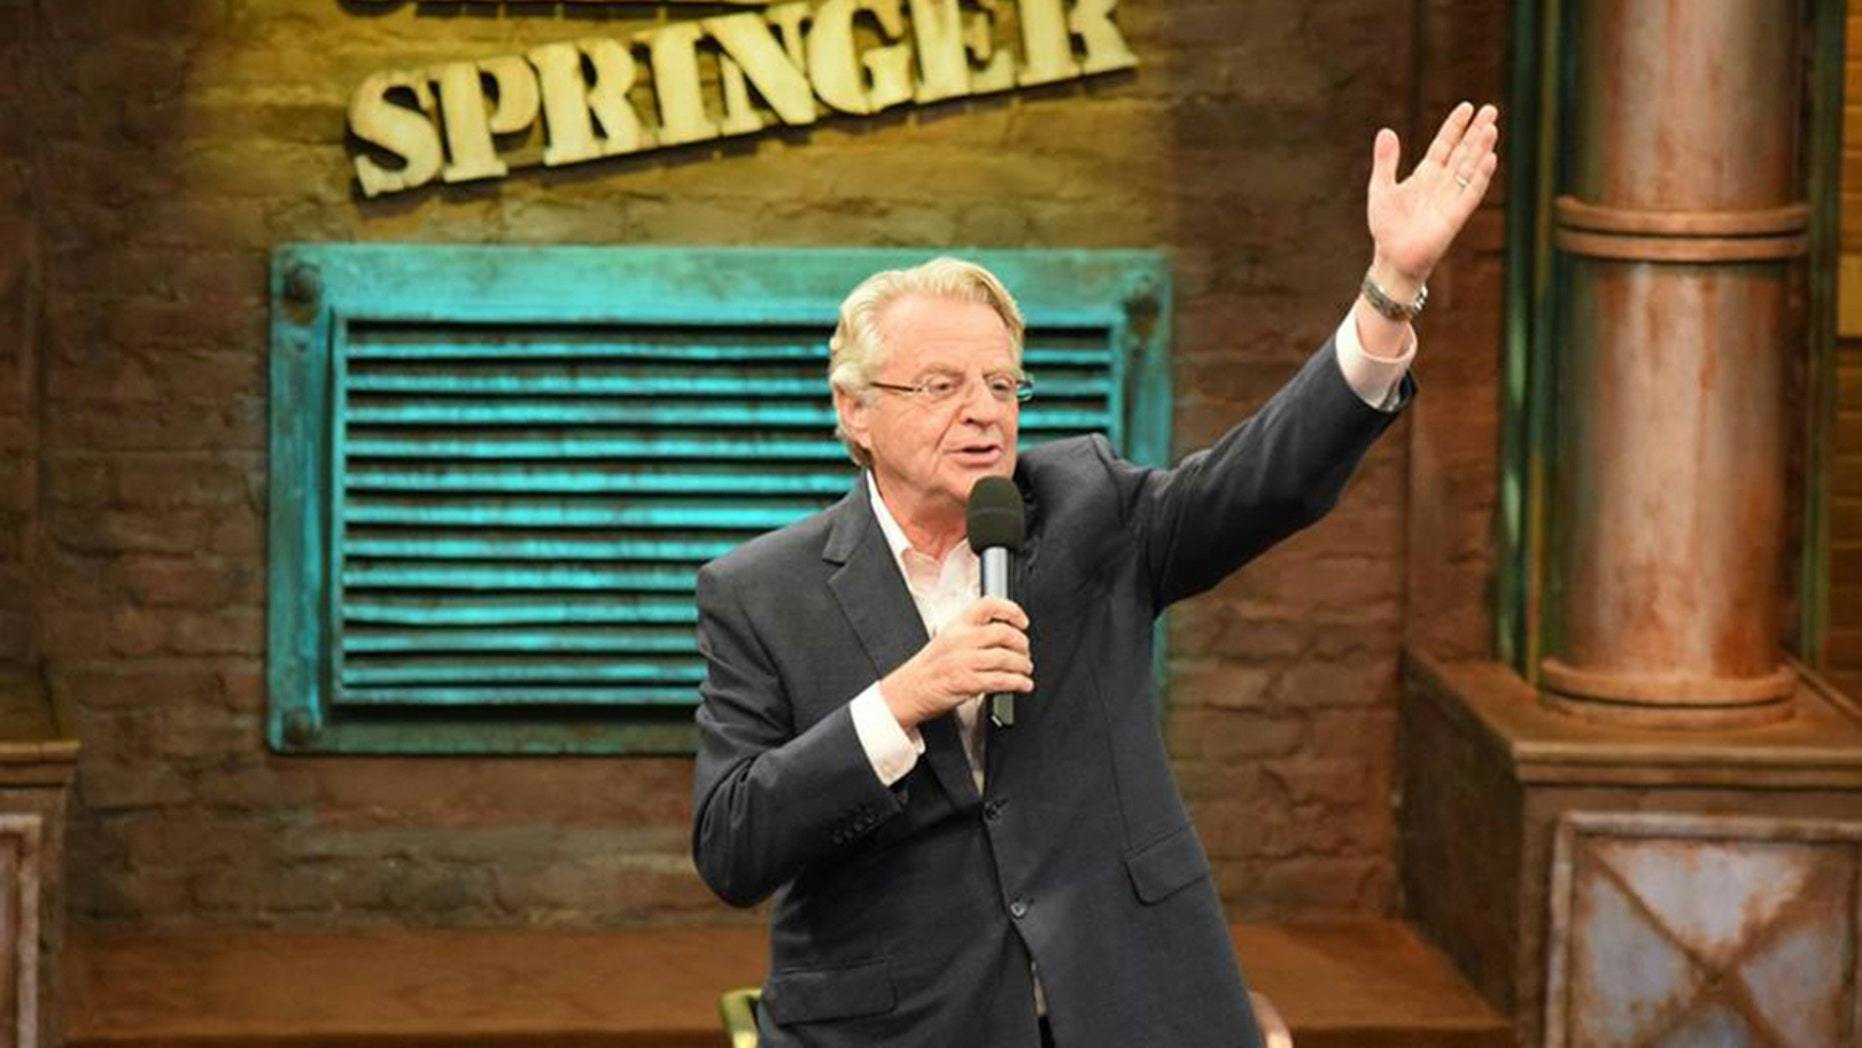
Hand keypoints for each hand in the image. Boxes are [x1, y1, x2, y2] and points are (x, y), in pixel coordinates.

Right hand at [879, 597, 1032, 730]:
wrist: (909, 690)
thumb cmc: (928, 668)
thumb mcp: (946, 639)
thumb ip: (972, 633)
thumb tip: (1003, 633)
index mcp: (957, 626)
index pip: (987, 605)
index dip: (1011, 610)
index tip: (1022, 621)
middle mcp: (961, 640)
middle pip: (1004, 632)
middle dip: (1022, 644)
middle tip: (1025, 652)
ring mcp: (964, 660)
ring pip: (1006, 657)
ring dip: (1023, 665)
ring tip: (1025, 669)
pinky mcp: (967, 681)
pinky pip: (1001, 680)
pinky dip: (1018, 682)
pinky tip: (1022, 684)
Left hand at [1366, 101, 1499, 295]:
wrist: (1392, 259)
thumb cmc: (1387, 227)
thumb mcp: (1381, 188)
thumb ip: (1385, 161)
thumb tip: (1385, 130)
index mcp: (1426, 175)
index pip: (1444, 145)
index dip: (1455, 127)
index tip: (1467, 107)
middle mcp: (1442, 183)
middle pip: (1463, 151)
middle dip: (1476, 131)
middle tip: (1491, 109)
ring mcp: (1451, 198)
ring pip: (1470, 168)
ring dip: (1481, 148)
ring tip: (1491, 127)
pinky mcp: (1456, 216)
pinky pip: (1471, 192)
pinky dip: (1481, 175)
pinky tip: (1490, 158)